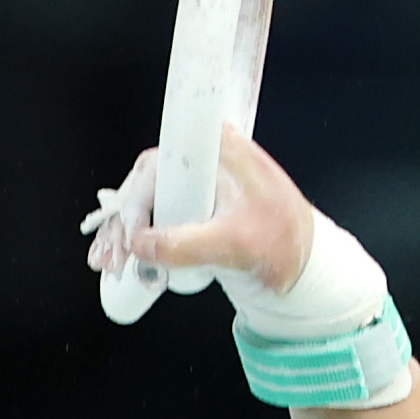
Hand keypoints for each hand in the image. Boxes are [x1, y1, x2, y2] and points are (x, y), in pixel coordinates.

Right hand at [81, 125, 315, 297]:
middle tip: (116, 256)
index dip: (137, 196)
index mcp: (219, 151)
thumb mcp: (237, 246)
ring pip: (146, 201)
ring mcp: (199, 182)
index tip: (132, 231)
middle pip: (146, 183)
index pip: (161, 162)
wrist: (308, 267)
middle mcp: (205, 159)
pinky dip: (138, 237)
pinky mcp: (196, 205)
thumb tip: (141, 245)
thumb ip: (188, 244)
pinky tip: (123, 258)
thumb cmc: (285, 246)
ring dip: (124, 233)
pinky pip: (156, 215)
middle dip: (124, 222)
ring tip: (111, 263)